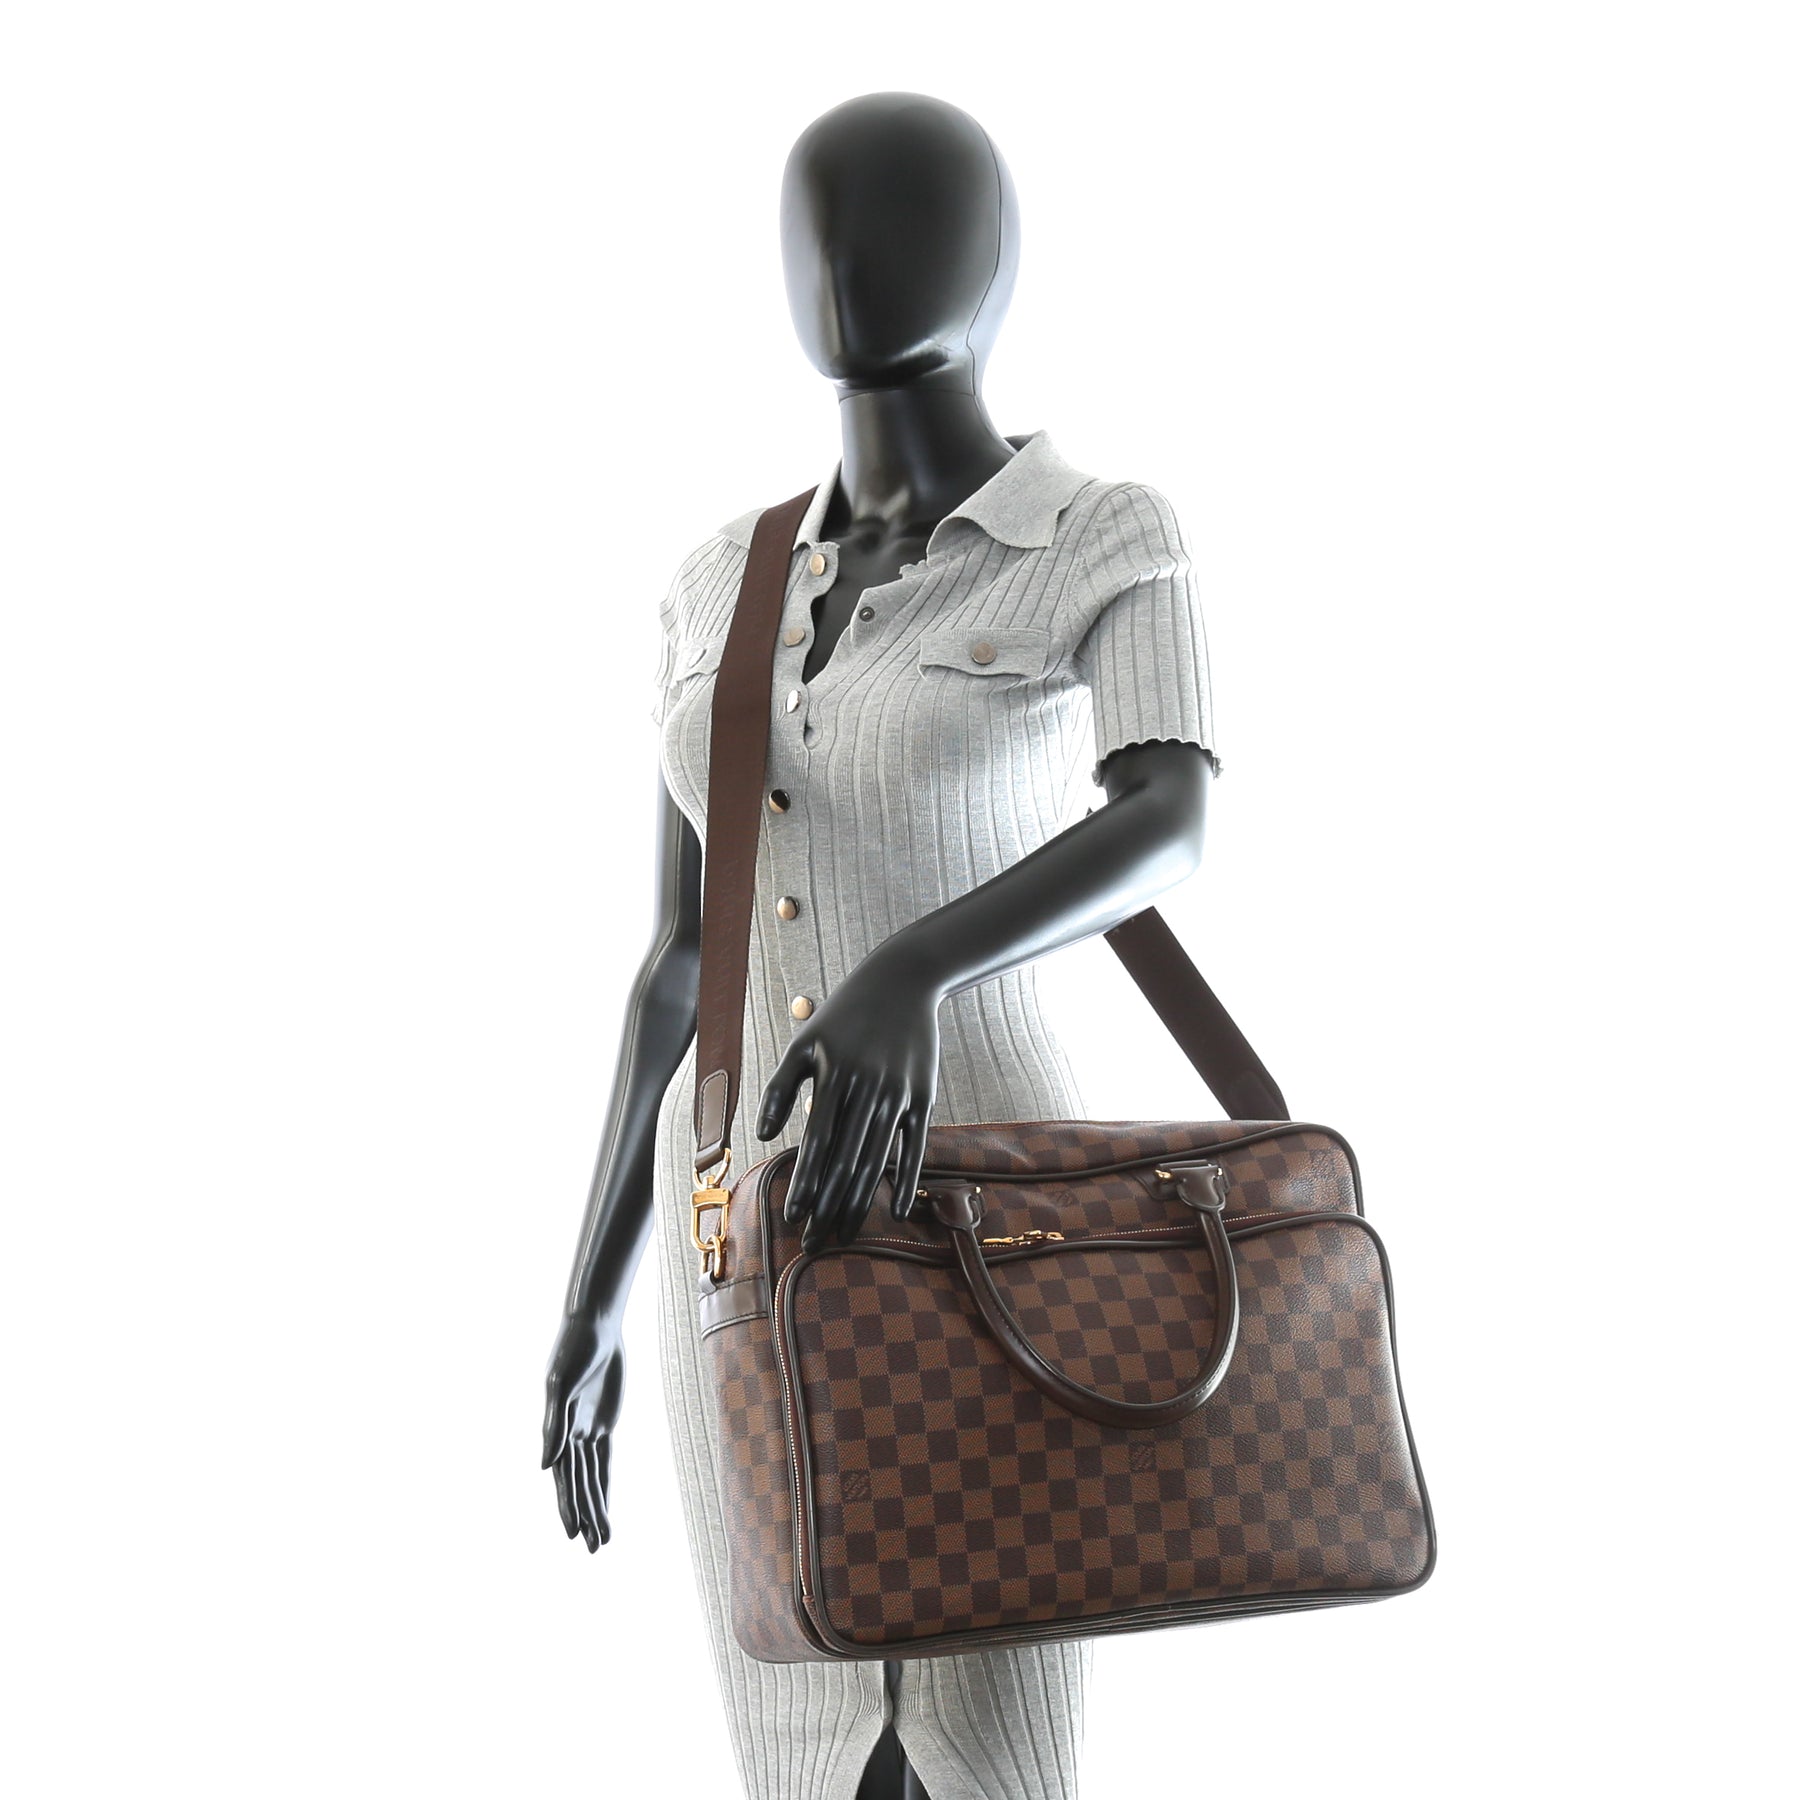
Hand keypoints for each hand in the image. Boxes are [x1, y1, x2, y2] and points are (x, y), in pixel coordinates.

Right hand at [541, 1313, 625, 1550]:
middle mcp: (570, 1435)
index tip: (573, 1534)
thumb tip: (545, 1467)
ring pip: (593, 1478)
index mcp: (557, 1431)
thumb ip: (554, 1426)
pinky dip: (605, 1484)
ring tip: (602, 1539)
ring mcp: (586, 1429)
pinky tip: (605, 1505)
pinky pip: (605, 1461)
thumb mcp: (560, 1386)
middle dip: (585, 1516)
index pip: (565, 1478)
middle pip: (579, 1485)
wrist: (594, 1327)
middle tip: (593, 1550)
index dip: (569, 1505)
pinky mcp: (604, 1422)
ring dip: (596, 1507)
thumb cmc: (573, 1351)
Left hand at [754, 949, 941, 1251]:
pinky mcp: (924, 1097)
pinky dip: (906, 1181)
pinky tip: (897, 1211)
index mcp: (833, 1076)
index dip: (804, 1182)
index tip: (792, 1216)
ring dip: (860, 1203)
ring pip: (876, 1160)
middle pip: (845, 1160)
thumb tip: (762, 1135)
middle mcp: (867, 1089)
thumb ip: (779, 1088)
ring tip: (844, 1234)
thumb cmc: (845, 1015)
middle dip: (827, 1206)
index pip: (816, 1143)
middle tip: (814, 1244)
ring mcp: (898, 1095)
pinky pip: (914, 1148)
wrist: (903, 981)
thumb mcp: (805, 1042)